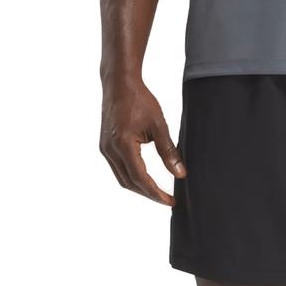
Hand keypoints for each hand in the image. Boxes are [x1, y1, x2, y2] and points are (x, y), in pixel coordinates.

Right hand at [99, 82, 186, 204]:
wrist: (119, 84)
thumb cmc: (140, 100)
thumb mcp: (159, 125)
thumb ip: (168, 151)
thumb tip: (180, 174)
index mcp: (123, 145)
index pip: (141, 179)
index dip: (156, 193)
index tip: (170, 200)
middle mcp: (110, 150)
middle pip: (129, 183)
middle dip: (148, 193)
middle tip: (167, 199)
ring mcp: (105, 149)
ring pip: (121, 178)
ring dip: (139, 187)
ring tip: (157, 191)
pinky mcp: (105, 146)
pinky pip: (117, 168)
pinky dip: (131, 176)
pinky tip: (144, 177)